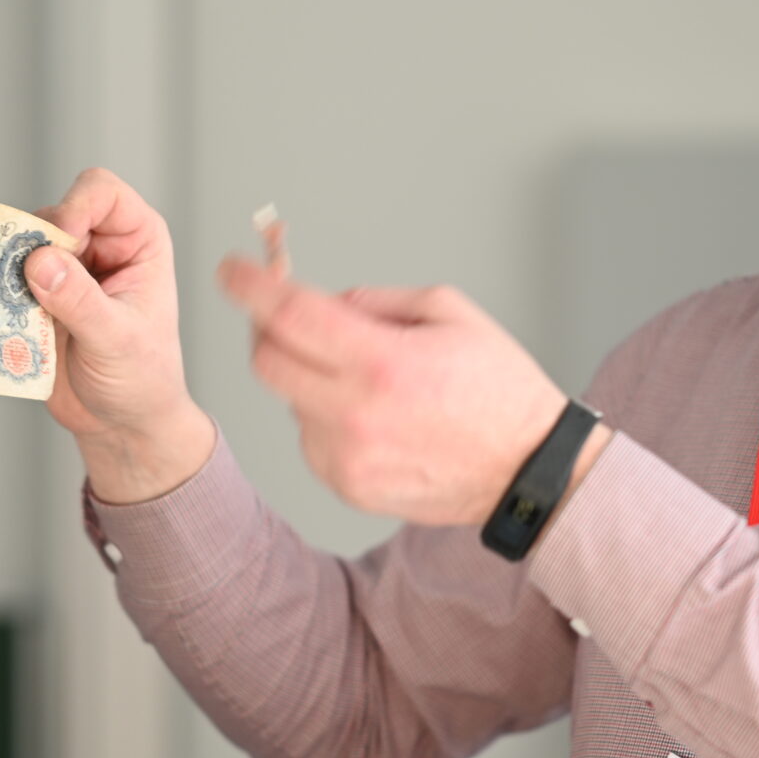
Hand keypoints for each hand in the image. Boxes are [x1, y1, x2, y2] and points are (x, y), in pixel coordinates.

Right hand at [24, 168, 215, 502]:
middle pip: (50, 214)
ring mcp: (63, 269)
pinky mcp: (33, 296)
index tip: (59, 244)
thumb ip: (81, 301)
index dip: (74, 208)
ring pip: (18, 244)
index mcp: (136, 239)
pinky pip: (1, 277)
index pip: (100, 193)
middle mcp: (98, 244)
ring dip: (3, 267)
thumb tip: (40, 262)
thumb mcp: (117, 340)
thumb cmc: (142, 379)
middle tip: (15, 279)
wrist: (121, 424)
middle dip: (29, 242)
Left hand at [217, 255, 587, 525]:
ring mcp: (349, 457)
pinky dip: (327, 418)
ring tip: (371, 382)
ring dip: (310, 379)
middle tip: (291, 319)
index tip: (232, 271)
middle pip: (267, 361)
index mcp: (383, 362)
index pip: (289, 315)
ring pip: (290, 401)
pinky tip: (377, 418)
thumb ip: (375, 301)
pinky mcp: (349, 486)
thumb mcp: (448, 312)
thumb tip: (323, 303)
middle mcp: (357, 414)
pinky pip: (311, 438)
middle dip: (269, 331)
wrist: (527, 470)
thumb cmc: (497, 389)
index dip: (252, 286)